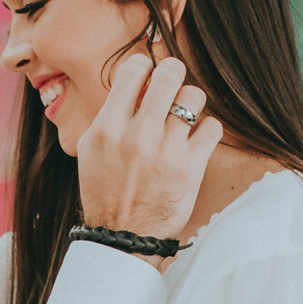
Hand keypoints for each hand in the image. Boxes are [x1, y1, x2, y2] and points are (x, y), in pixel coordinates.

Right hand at [76, 55, 222, 243]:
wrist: (122, 237)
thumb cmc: (105, 191)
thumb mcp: (90, 151)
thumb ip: (109, 115)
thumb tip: (134, 82)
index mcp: (107, 128)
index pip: (134, 69)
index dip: (145, 66)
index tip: (148, 77)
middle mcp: (136, 136)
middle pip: (170, 74)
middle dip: (173, 75)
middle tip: (172, 86)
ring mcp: (165, 151)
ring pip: (194, 96)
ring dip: (190, 102)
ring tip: (183, 117)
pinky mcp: (190, 167)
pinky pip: (212, 126)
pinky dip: (206, 130)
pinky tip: (194, 141)